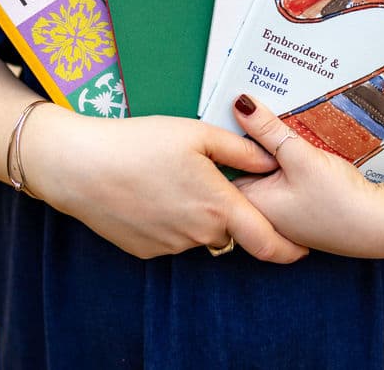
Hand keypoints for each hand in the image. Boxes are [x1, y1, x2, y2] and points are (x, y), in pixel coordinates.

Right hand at [22, 104, 307, 262]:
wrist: (79, 166)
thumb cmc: (139, 142)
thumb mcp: (196, 134)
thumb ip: (241, 151)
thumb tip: (274, 160)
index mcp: (218, 206)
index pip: (267, 243)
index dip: (290, 250)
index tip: (303, 247)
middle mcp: (198, 234)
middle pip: (230, 231)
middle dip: (231, 213)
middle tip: (211, 180)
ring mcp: (171, 246)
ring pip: (200, 233)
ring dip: (199, 214)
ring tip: (173, 178)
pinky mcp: (146, 250)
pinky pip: (173, 237)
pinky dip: (172, 219)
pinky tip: (153, 191)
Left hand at [231, 94, 383, 257]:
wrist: (382, 225)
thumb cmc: (341, 200)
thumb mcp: (301, 157)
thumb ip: (268, 130)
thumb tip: (240, 104)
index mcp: (251, 202)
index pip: (224, 164)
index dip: (226, 135)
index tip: (231, 107)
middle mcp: (261, 211)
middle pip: (245, 164)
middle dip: (251, 137)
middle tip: (257, 104)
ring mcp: (280, 212)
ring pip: (265, 168)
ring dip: (271, 147)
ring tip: (278, 117)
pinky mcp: (297, 208)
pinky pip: (282, 176)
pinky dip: (286, 159)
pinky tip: (297, 142)